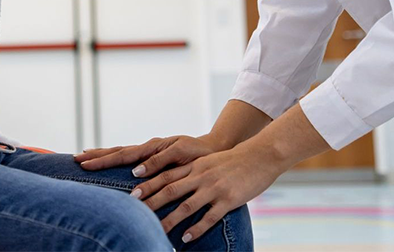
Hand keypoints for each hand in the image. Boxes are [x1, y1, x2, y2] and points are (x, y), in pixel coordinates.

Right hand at [74, 134, 222, 176]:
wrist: (213, 149)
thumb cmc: (199, 153)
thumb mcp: (181, 155)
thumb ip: (158, 162)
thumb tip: (135, 172)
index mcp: (152, 147)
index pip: (122, 154)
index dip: (102, 160)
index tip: (83, 161)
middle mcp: (148, 148)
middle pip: (117, 152)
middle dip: (96, 156)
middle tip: (74, 159)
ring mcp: (150, 152)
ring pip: (121, 153)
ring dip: (103, 155)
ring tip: (84, 156)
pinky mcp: (154, 157)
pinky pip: (131, 158)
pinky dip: (116, 158)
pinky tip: (109, 161)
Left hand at [137, 142, 287, 242]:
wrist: (261, 156)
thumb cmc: (234, 161)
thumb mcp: (209, 161)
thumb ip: (192, 171)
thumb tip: (173, 183)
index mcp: (195, 166)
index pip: (167, 175)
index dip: (149, 184)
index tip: (133, 193)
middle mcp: (201, 175)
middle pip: (170, 190)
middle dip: (151, 201)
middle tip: (135, 211)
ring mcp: (215, 188)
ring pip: (187, 205)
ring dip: (170, 220)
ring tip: (157, 231)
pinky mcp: (229, 199)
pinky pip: (209, 216)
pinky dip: (196, 228)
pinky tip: (186, 238)